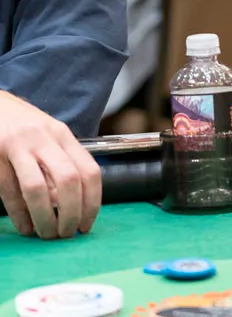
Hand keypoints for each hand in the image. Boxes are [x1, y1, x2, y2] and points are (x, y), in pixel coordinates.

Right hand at [0, 92, 100, 238]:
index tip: (88, 225)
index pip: (89, 171)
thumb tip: (75, 204)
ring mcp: (18, 147)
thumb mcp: (50, 137)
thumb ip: (63, 163)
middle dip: (71, 212)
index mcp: (63, 135)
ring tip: (48, 235)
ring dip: (44, 217)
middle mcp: (44, 139)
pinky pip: (9, 190)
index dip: (92, 202)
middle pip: (68, 180)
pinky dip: (19, 213)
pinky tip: (26, 227)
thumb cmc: (24, 126)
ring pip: (36, 188)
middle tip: (68, 233)